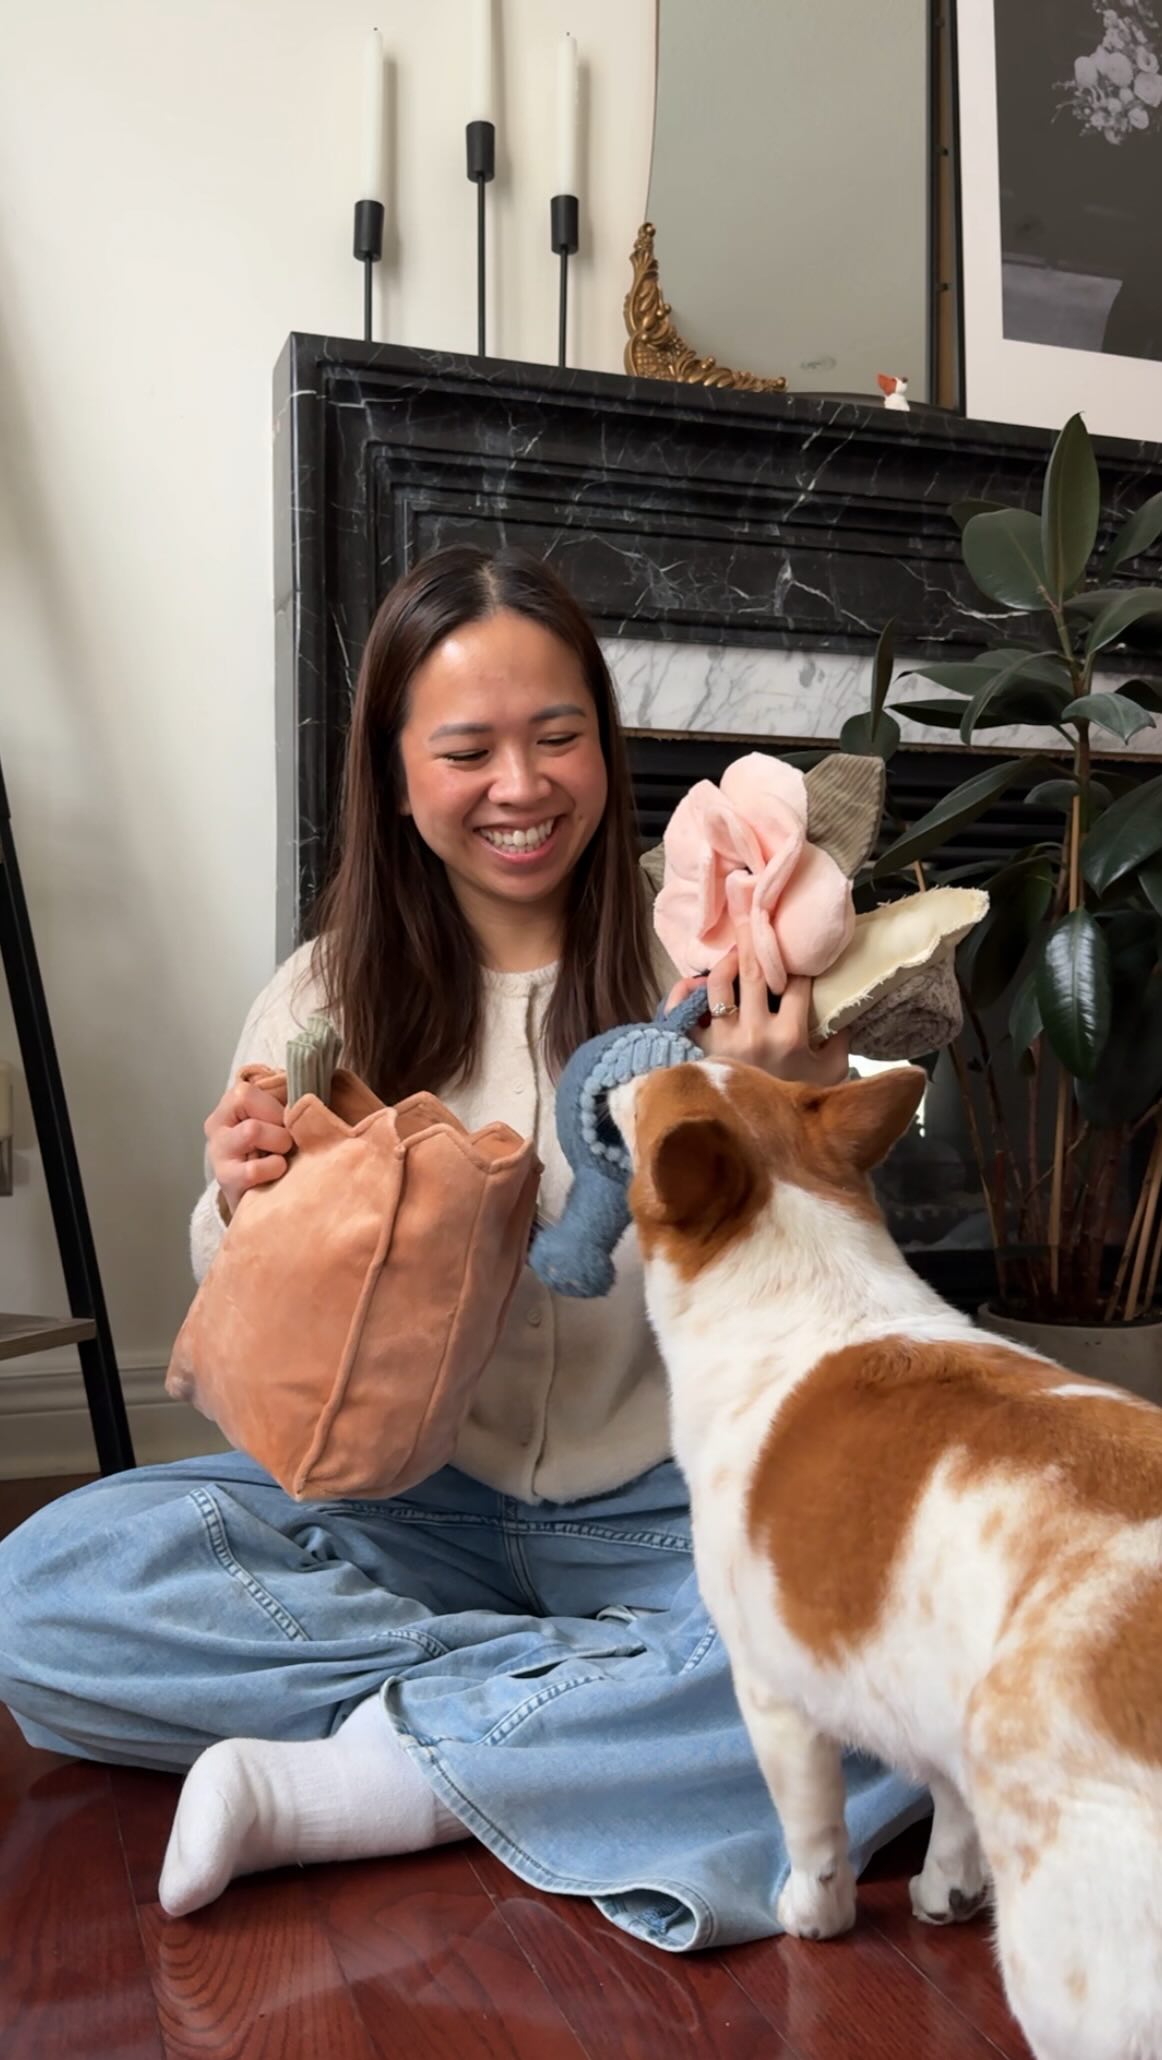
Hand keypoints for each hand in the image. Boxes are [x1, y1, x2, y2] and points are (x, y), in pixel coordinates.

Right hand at [205, 1080, 294, 1217]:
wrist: (259, 1196)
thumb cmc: (272, 1151)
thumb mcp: (275, 1120)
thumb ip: (285, 1100)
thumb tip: (308, 1087)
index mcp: (228, 1107)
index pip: (246, 1090)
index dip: (273, 1104)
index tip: (284, 1120)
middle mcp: (217, 1126)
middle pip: (246, 1102)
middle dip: (278, 1121)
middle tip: (286, 1140)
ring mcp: (219, 1153)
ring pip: (252, 1130)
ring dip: (278, 1142)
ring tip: (282, 1155)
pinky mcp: (227, 1179)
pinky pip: (255, 1168)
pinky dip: (275, 1168)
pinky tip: (277, 1173)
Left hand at [666, 883, 849, 1087]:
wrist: (758, 1147)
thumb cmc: (796, 1106)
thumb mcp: (832, 1076)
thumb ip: (840, 1041)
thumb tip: (846, 1011)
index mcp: (791, 1036)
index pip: (797, 983)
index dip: (800, 961)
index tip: (798, 947)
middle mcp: (755, 1033)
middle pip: (755, 970)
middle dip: (756, 934)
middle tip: (753, 904)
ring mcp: (722, 1041)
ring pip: (718, 985)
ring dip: (726, 962)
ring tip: (734, 953)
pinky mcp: (697, 1050)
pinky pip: (682, 1014)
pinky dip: (683, 994)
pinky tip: (692, 983)